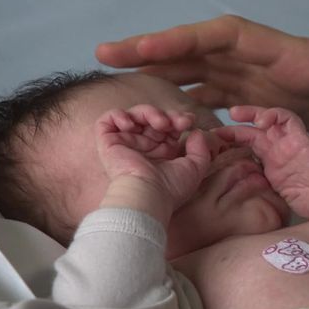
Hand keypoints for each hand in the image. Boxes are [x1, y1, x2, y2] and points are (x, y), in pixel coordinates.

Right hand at [96, 15, 308, 144]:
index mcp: (290, 54)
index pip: (224, 37)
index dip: (180, 40)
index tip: (139, 48)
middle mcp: (270, 66)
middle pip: (202, 53)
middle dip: (156, 54)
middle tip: (106, 60)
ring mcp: (269, 87)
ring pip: (207, 77)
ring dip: (168, 81)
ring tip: (129, 93)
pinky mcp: (274, 107)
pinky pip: (226, 104)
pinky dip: (198, 110)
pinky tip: (179, 126)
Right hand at [96, 104, 213, 222]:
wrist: (149, 196)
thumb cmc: (171, 188)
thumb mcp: (195, 168)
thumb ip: (200, 149)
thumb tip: (196, 132)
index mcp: (162, 153)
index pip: (168, 127)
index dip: (179, 119)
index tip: (189, 121)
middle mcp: (144, 147)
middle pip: (153, 118)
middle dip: (168, 115)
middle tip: (179, 123)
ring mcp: (126, 144)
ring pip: (135, 115)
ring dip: (149, 113)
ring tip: (161, 124)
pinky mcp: (109, 143)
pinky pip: (108, 119)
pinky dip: (119, 115)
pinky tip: (132, 124)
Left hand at [215, 105, 308, 219]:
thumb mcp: (280, 198)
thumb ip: (264, 192)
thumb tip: (235, 204)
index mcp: (271, 164)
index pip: (246, 150)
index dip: (228, 148)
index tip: (210, 151)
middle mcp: (278, 150)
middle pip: (250, 133)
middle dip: (231, 130)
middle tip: (213, 130)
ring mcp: (289, 143)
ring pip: (267, 120)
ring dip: (250, 114)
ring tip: (234, 113)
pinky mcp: (302, 138)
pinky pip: (287, 119)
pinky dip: (274, 114)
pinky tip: (261, 118)